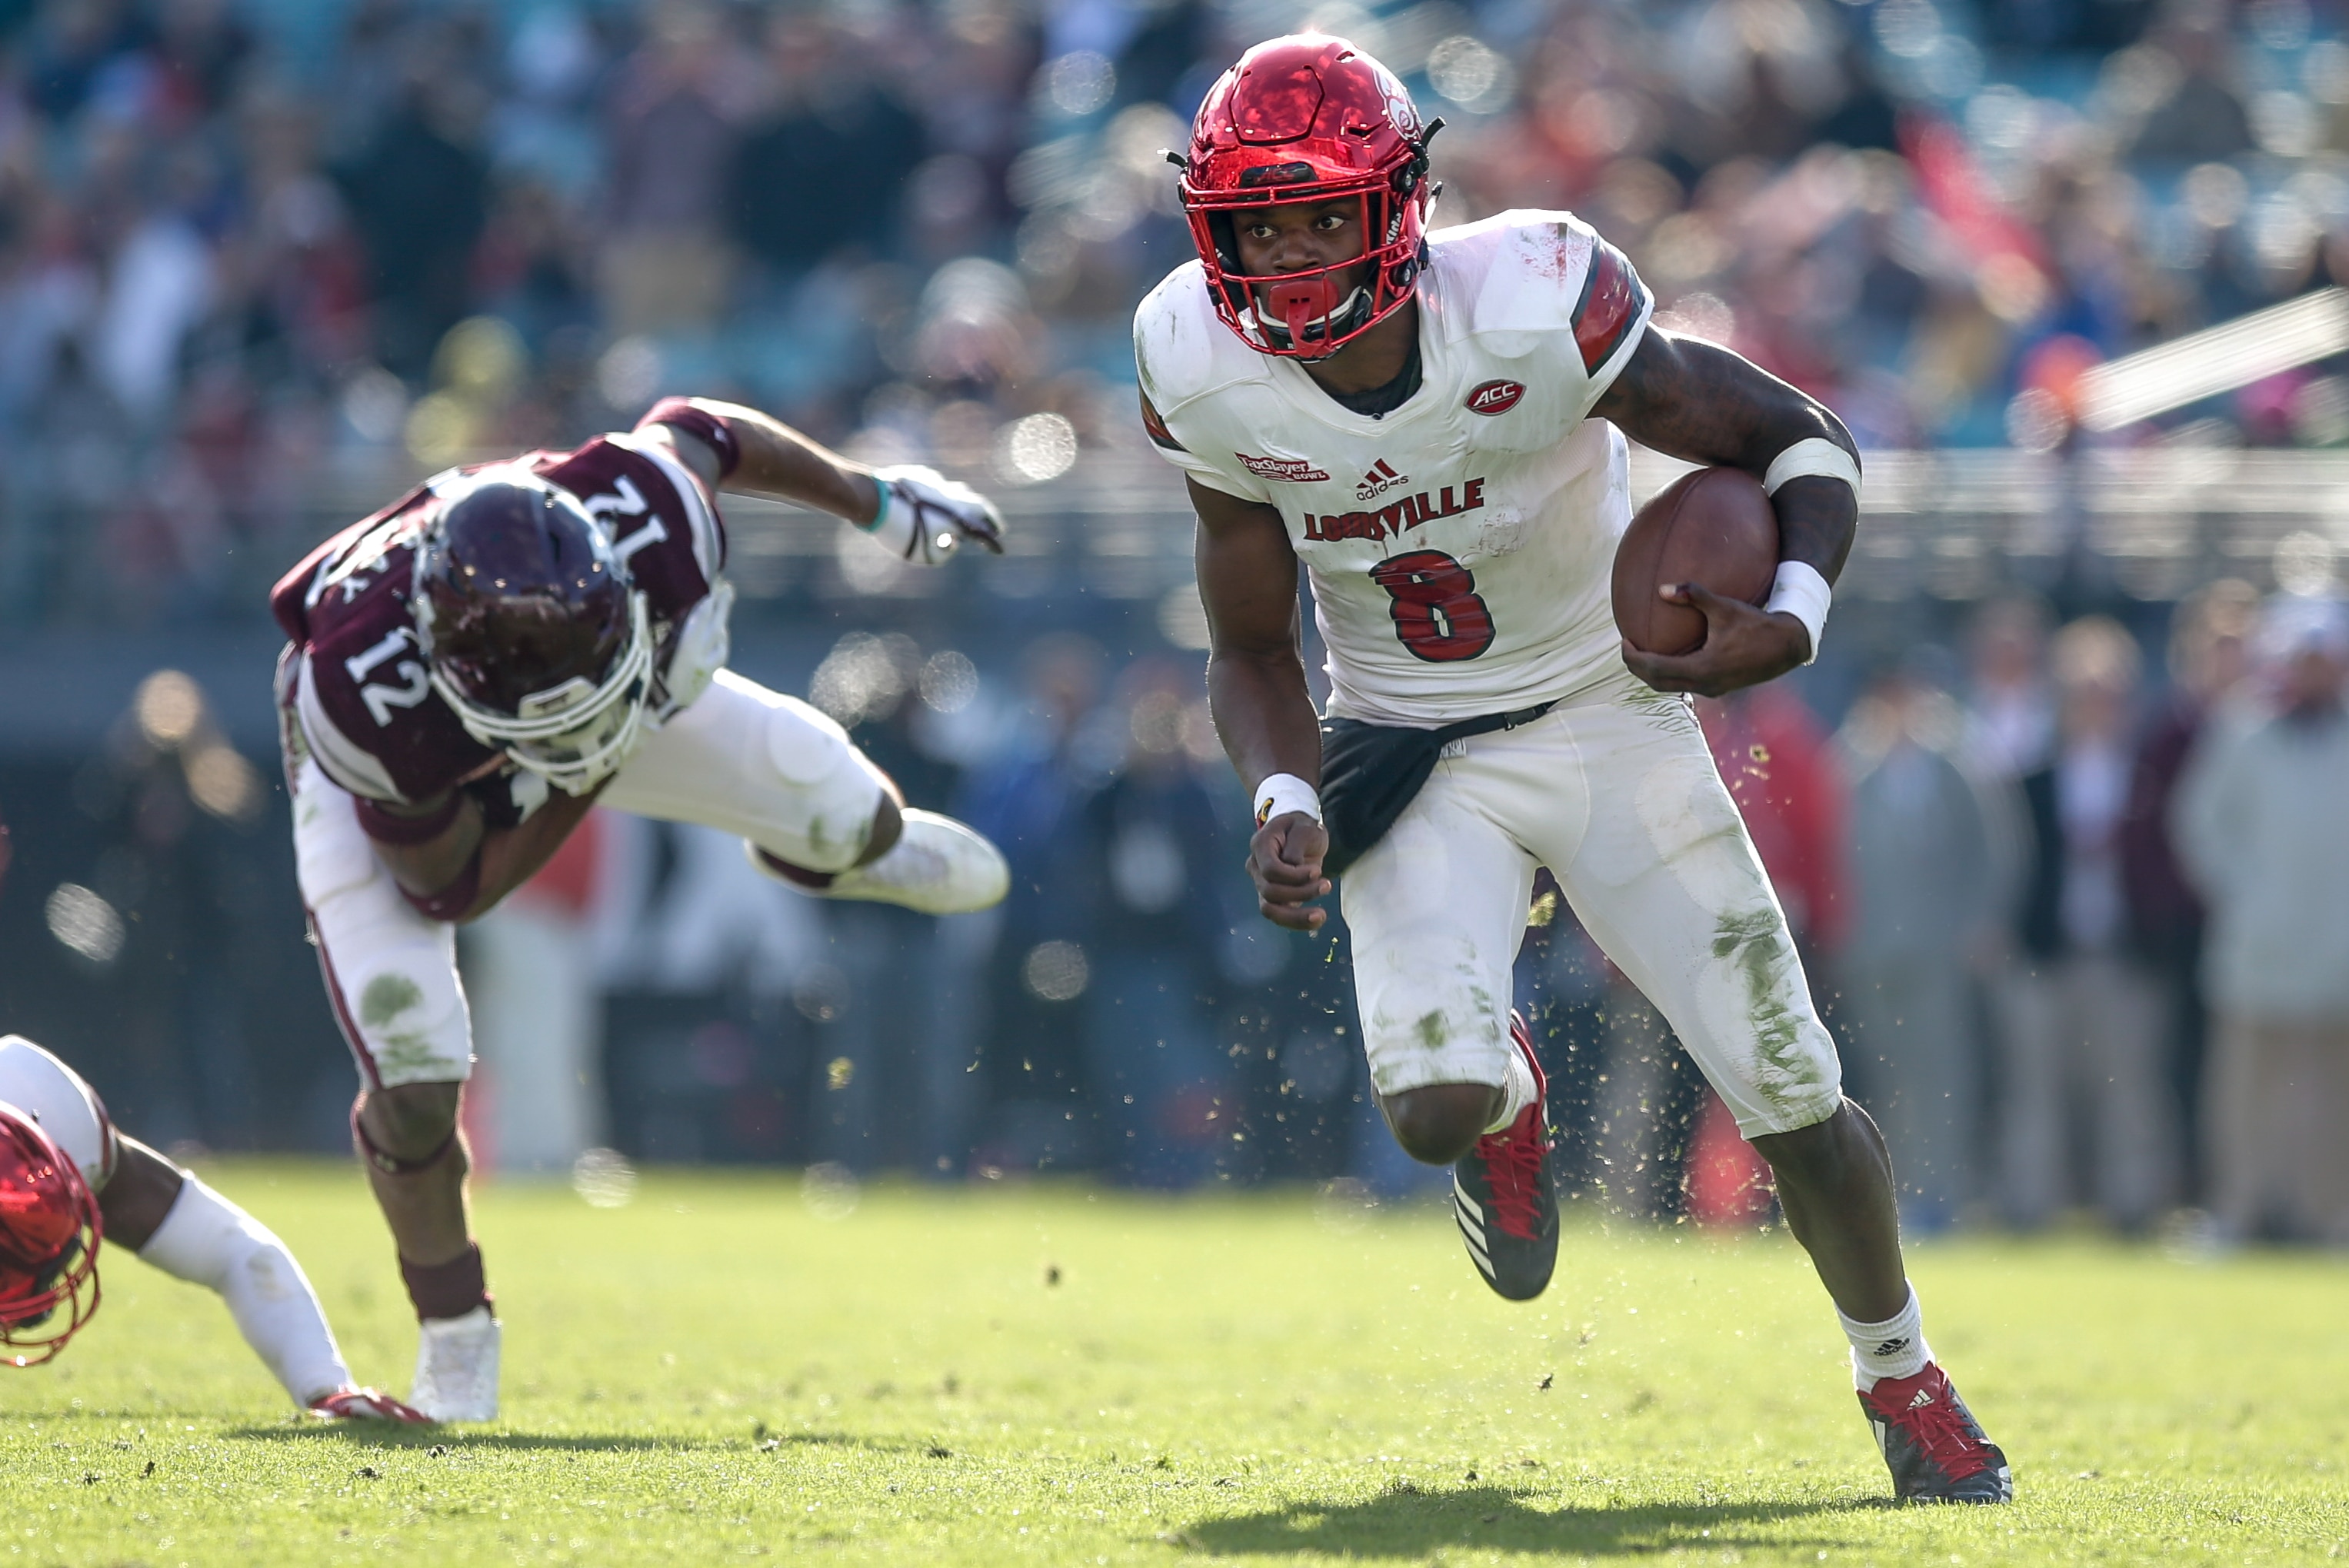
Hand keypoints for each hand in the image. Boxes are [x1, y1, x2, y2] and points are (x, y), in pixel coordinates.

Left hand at [870, 465, 1006, 562]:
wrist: (874, 500)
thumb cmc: (900, 533)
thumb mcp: (925, 556)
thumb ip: (945, 553)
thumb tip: (952, 541)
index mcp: (959, 515)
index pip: (985, 524)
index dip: (994, 533)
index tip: (999, 540)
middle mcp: (953, 496)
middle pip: (978, 504)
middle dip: (988, 516)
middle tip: (993, 525)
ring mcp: (937, 483)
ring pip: (959, 492)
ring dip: (967, 503)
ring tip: (966, 513)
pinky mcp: (921, 475)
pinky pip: (938, 486)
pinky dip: (942, 496)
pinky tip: (934, 503)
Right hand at [1248, 811, 1329, 930]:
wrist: (1300, 832)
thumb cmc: (1302, 827)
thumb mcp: (1305, 827)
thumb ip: (1297, 845)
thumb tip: (1294, 867)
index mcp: (1261, 845)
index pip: (1270, 869)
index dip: (1294, 876)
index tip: (1317, 871)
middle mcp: (1256, 867)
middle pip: (1270, 891)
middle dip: (1301, 893)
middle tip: (1326, 885)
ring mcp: (1261, 883)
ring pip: (1270, 909)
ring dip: (1296, 916)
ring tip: (1321, 915)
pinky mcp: (1273, 897)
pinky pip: (1279, 915)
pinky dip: (1296, 922)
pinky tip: (1316, 921)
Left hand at [1620, 582, 1809, 696]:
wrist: (1788, 647)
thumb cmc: (1757, 625)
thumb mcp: (1725, 607)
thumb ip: (1694, 595)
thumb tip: (1662, 588)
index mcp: (1700, 669)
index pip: (1653, 669)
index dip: (1633, 658)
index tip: (1624, 641)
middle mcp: (1703, 685)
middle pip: (1656, 683)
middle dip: (1637, 668)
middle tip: (1628, 647)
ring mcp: (1711, 689)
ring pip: (1670, 687)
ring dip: (1653, 672)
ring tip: (1644, 651)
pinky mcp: (1718, 687)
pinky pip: (1684, 684)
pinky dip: (1670, 672)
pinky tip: (1671, 653)